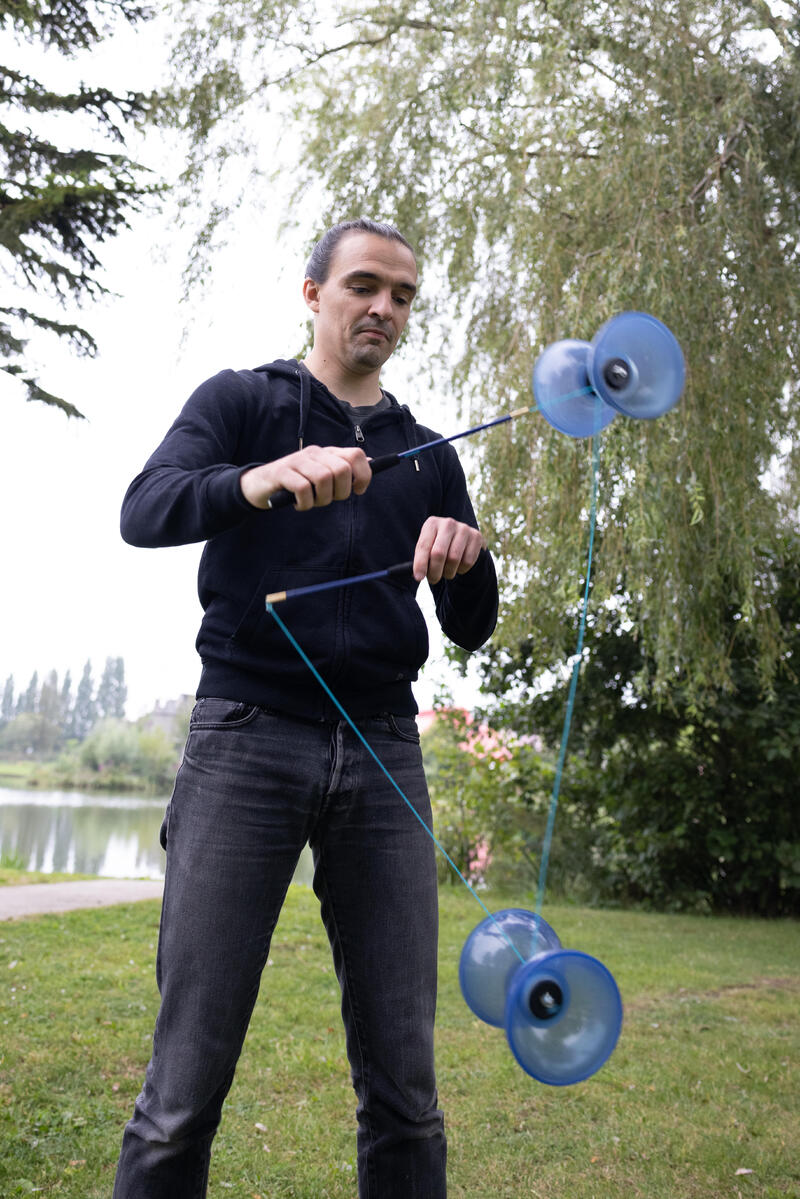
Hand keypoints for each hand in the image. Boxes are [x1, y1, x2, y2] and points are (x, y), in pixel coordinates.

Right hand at [240, 446, 371, 510]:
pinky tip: (299, 505)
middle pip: (342, 470)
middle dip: (340, 492)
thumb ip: (343, 468)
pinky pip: (303, 489)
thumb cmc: (294, 484)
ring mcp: (297, 461)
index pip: (356, 455)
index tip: (358, 490)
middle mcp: (314, 453)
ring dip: (321, 499)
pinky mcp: (282, 472)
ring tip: (311, 502)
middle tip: (328, 499)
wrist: (259, 485)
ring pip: (324, 479)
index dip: (363, 475)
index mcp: (326, 453)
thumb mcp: (320, 475)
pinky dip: (305, 503)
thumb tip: (372, 462)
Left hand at [413, 516, 485, 583]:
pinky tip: (458, 566)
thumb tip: (418, 576)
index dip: (420, 563)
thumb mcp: (428, 548)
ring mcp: (464, 529)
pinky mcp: (476, 536)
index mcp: (431, 524)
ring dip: (448, 572)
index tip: (418, 577)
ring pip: (454, 559)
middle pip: (439, 553)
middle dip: (434, 571)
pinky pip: (468, 561)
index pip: (423, 546)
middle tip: (433, 580)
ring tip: (446, 572)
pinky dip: (462, 569)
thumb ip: (422, 559)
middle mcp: (448, 523)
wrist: (461, 539)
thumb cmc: (439, 545)